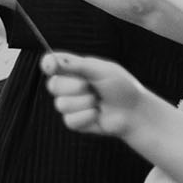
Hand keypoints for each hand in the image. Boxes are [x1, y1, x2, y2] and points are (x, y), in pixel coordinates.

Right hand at [42, 50, 158, 138]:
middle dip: (74, 87)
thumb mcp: (101, 71)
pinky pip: (69, 120)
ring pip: (61, 104)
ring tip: (98, 102)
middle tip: (90, 87)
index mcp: (75, 69)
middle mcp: (70, 86)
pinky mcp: (74, 121)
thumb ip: (76, 65)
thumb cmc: (122, 87)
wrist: (134, 112)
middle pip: (53, 85)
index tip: (52, 66)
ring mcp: (71, 104)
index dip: (48, 64)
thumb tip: (50, 61)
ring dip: (84, 103)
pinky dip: (87, 117)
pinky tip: (98, 114)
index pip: (52, 64)